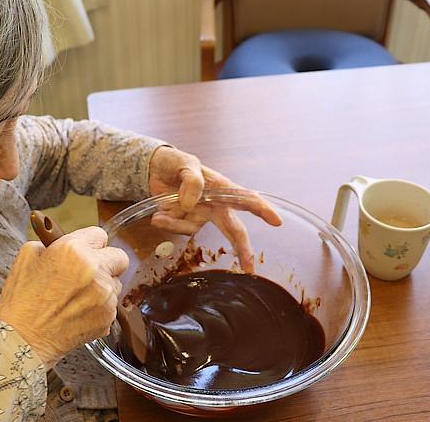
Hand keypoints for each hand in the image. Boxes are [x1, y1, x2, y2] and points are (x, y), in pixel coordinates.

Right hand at [0, 227, 128, 368]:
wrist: (22, 339)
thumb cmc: (21, 299)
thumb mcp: (28, 255)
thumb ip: (53, 243)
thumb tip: (66, 242)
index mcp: (74, 250)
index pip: (99, 235)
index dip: (90, 243)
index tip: (85, 249)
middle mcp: (95, 271)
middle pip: (119, 257)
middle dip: (106, 261)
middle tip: (89, 271)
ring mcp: (104, 296)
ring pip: (116, 283)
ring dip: (102, 286)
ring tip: (77, 296)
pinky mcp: (108, 318)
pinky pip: (111, 305)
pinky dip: (99, 306)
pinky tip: (78, 311)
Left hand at [148, 146, 281, 271]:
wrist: (154, 169)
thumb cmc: (175, 162)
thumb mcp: (184, 163)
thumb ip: (191, 181)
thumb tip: (191, 204)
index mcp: (222, 188)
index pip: (246, 198)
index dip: (262, 209)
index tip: (276, 221)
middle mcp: (214, 205)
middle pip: (233, 229)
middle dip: (243, 248)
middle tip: (249, 267)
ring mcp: (199, 215)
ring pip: (193, 229)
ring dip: (175, 224)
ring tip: (160, 214)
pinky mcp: (183, 222)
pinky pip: (176, 229)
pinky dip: (165, 223)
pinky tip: (157, 216)